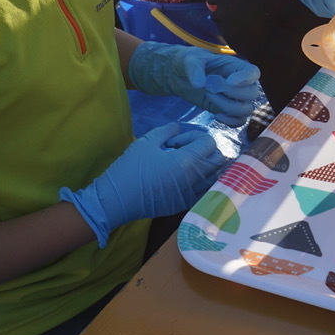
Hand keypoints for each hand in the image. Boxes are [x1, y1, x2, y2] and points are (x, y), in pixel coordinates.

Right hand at [60, 123, 224, 246]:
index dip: (194, 137)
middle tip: (183, 150)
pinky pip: (204, 191)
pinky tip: (183, 178)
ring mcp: (191, 195)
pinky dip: (200, 181)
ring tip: (185, 163)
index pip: (210, 143)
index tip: (175, 142)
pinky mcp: (184, 205)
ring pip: (214, 176)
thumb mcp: (147, 142)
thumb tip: (178, 128)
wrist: (116, 201)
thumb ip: (167, 131)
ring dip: (205, 166)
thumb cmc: (130, 168)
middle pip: (218, 159)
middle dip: (204, 150)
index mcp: (187, 161)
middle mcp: (194, 179)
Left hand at [128, 42, 261, 126]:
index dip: (245, 79)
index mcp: (236, 66)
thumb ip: (195, 69)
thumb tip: (200, 85)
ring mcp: (236, 98)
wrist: (181, 76)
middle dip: (230, 93)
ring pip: (246, 109)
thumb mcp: (190, 60)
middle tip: (209, 88)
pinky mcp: (229, 111)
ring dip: (228, 107)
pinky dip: (230, 122)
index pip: (253, 73)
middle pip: (252, 94)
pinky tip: (216, 116)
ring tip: (209, 98)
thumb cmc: (189, 63)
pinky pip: (239, 121)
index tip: (228, 81)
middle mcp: (241, 83)